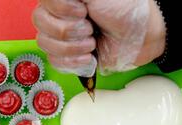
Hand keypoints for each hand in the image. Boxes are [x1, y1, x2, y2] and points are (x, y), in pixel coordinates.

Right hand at [32, 0, 165, 75]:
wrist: (140, 37)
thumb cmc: (125, 10)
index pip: (45, 3)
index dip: (63, 11)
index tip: (83, 11)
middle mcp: (58, 15)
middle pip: (41, 24)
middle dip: (70, 31)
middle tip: (90, 28)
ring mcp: (62, 37)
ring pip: (46, 44)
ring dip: (73, 47)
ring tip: (92, 43)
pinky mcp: (68, 57)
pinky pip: (55, 62)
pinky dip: (74, 62)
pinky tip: (89, 56)